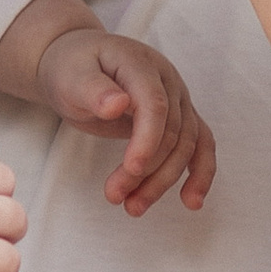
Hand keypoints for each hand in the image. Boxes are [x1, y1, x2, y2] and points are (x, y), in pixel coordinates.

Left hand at [35, 25, 216, 214]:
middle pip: (171, 131)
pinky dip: (200, 173)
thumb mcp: (71, 76)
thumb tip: (119, 104)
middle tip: (114, 196)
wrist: (78, 63)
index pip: (155, 105)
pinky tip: (191, 202)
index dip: (148, 140)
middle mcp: (167, 80)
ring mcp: (177, 98)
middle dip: (146, 170)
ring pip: (186, 145)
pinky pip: (199, 145)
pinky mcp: (179, 117)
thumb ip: (92, 89)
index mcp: (141, 65)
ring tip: (133, 208)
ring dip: (163, 180)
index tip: (131, 169)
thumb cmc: (72, 68)